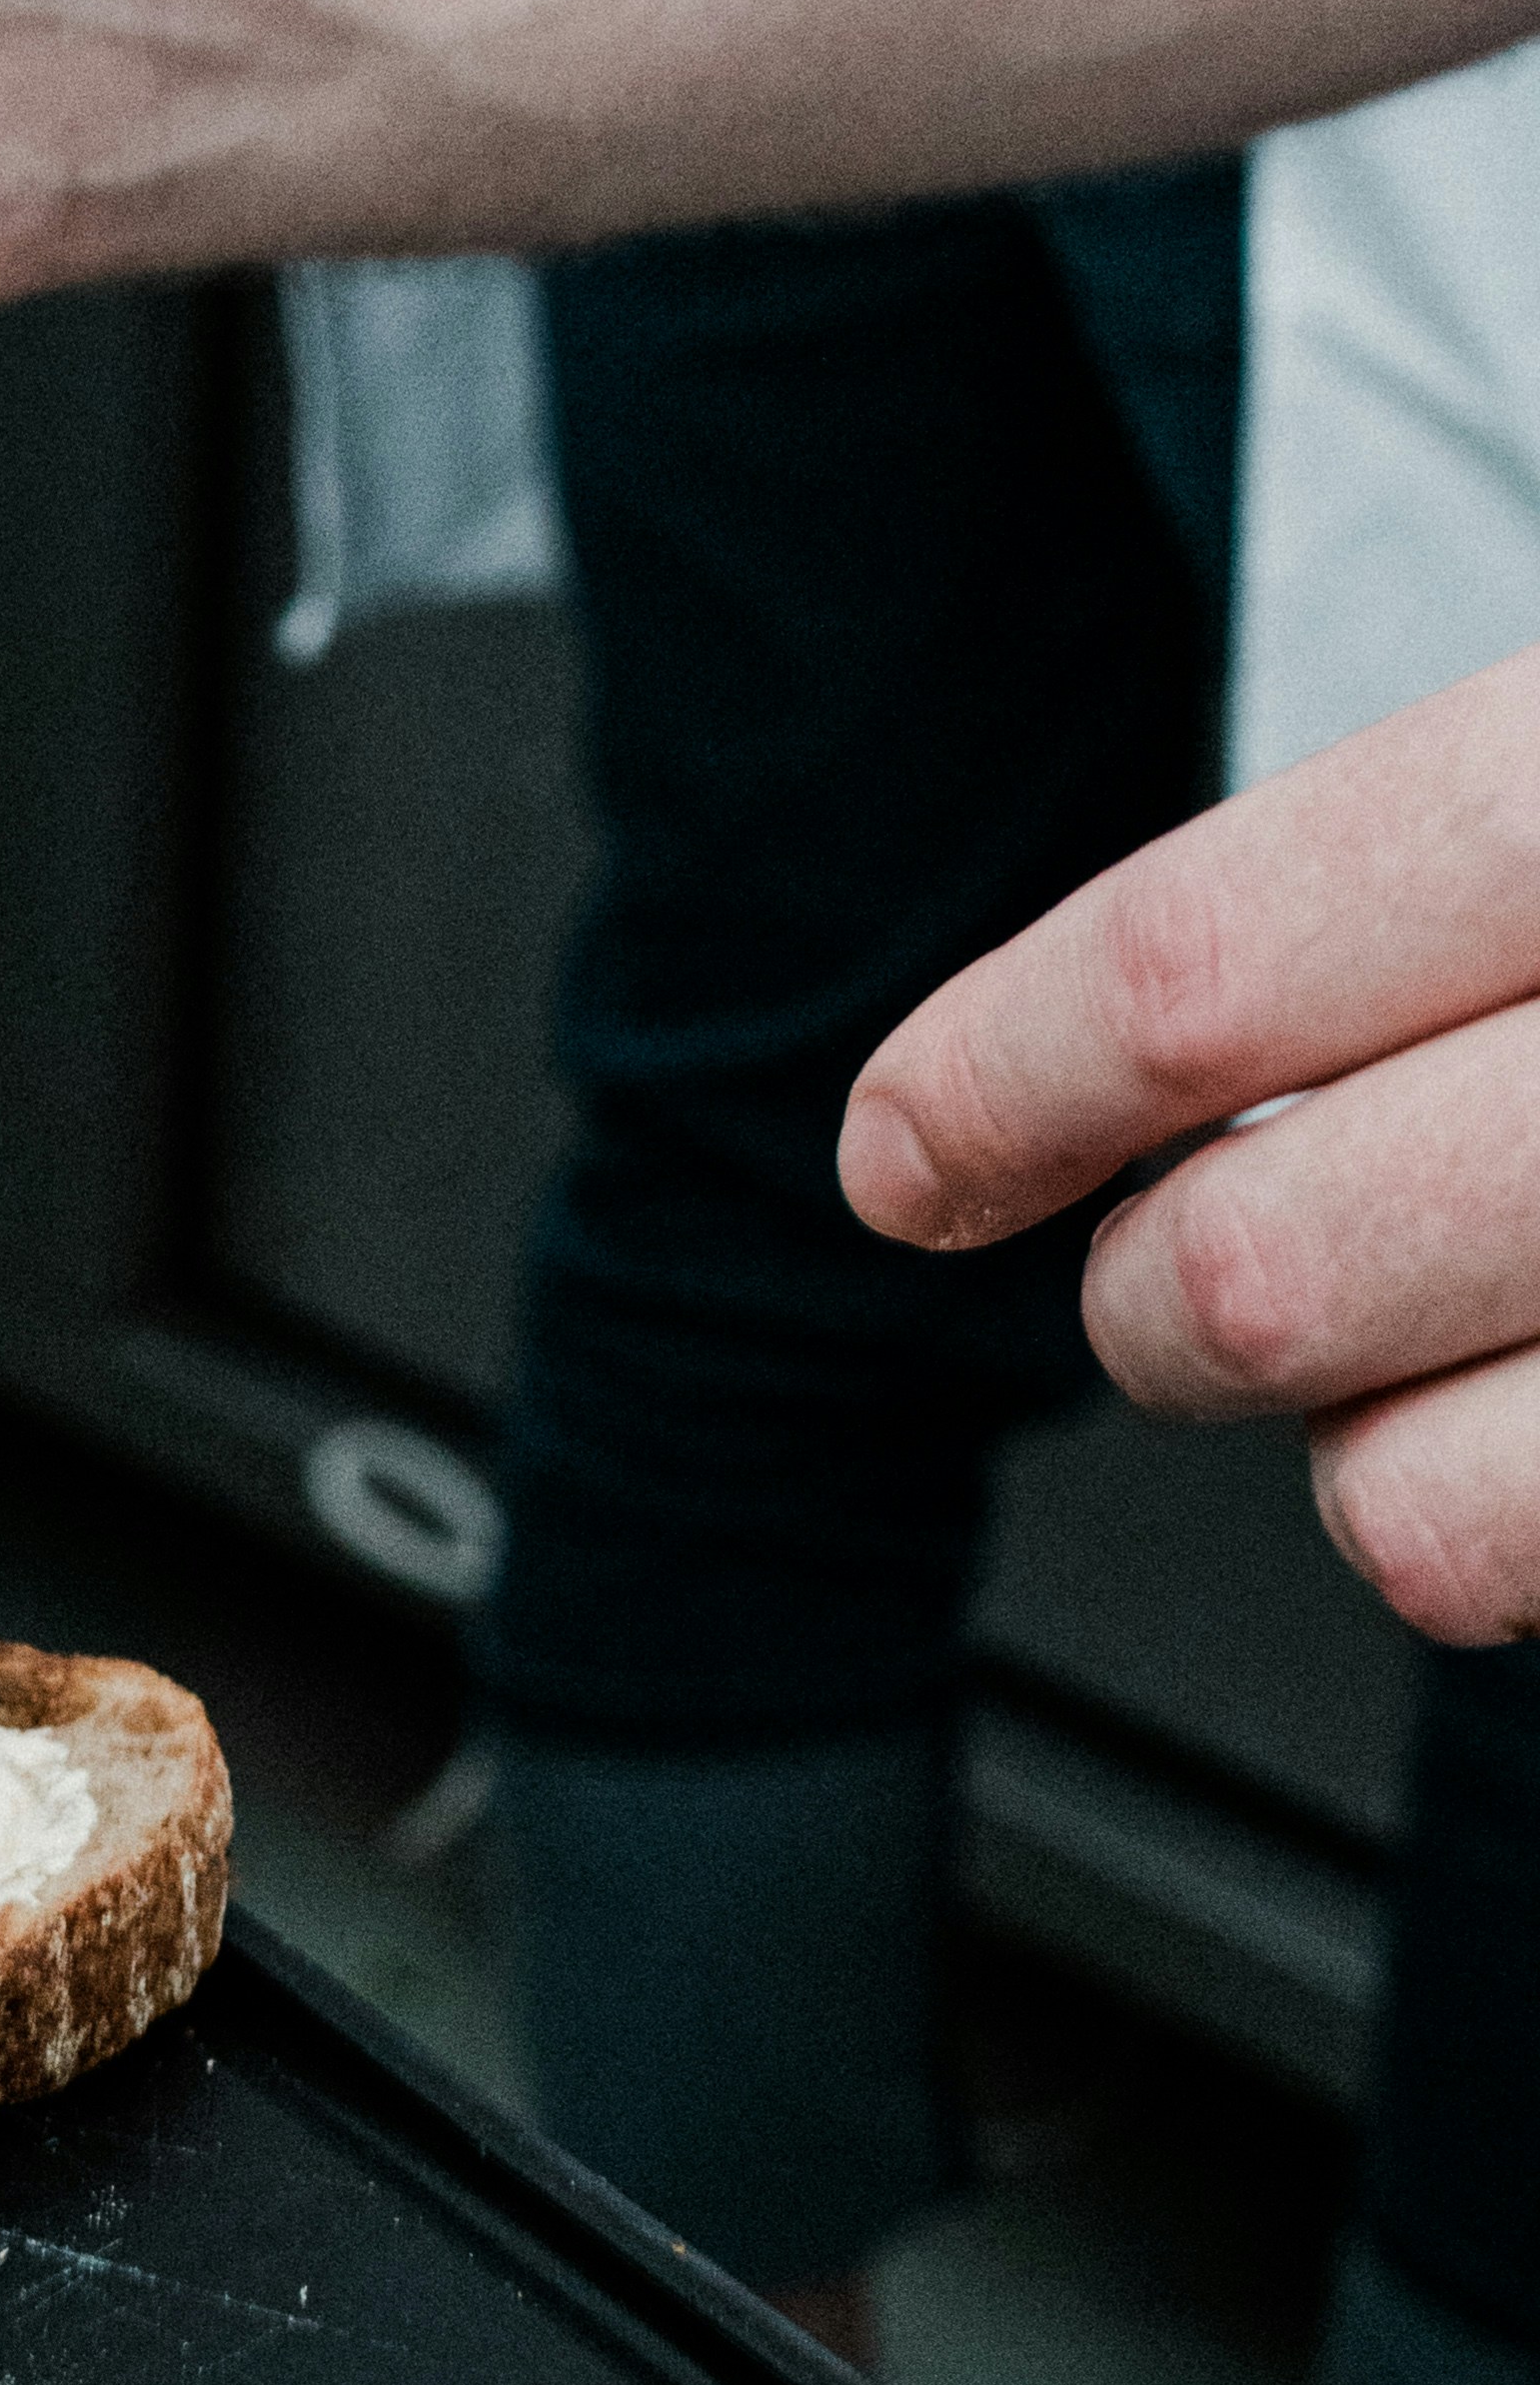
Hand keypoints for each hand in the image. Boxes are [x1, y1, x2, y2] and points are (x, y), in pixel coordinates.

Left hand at [844, 646, 1539, 1642]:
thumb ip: (1420, 824)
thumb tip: (1124, 1002)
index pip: (1197, 974)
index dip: (1000, 1081)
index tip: (907, 1145)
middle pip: (1246, 1273)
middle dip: (1162, 1291)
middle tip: (1212, 1239)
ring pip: (1382, 1486)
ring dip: (1339, 1427)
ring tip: (1433, 1312)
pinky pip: (1494, 1560)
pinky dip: (1477, 1504)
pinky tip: (1539, 1382)